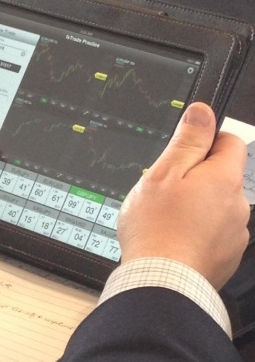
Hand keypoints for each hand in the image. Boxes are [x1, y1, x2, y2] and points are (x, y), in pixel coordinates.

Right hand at [118, 102, 249, 289]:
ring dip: (196, 204)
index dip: (207, 141)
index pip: (230, 142)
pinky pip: (214, 230)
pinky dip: (198, 229)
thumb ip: (187, 141)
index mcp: (223, 180)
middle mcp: (237, 205)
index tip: (186, 152)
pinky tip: (175, 236)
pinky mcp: (227, 254)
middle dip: (196, 177)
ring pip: (216, 204)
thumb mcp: (164, 174)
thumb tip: (203, 112)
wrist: (161, 281)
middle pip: (221, 176)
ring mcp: (234, 232)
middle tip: (166, 190)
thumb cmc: (156, 227)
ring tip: (168, 217)